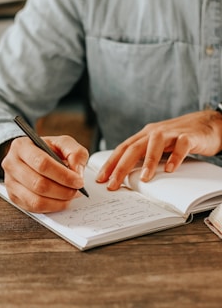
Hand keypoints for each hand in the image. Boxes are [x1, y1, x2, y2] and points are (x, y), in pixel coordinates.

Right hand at [1, 135, 88, 212]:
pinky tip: (61, 200)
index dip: (63, 175)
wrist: (34, 157)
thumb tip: (77, 173)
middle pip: (38, 184)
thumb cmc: (49, 149)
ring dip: (59, 201)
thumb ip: (75, 153)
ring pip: (36, 199)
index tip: (79, 181)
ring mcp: (10, 182)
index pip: (42, 163)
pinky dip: (52, 207)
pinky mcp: (13, 197)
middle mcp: (11, 164)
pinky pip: (34, 208)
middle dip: (63, 190)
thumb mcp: (64, 143)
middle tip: (77, 190)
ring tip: (71, 195)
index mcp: (21, 146)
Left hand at [96, 110, 221, 190]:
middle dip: (121, 167)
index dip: (110, 163)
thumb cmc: (179, 138)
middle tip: (113, 184)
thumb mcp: (157, 146)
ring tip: (144, 178)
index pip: (123, 149)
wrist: (207, 123)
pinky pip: (181, 146)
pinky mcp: (188, 136)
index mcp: (144, 136)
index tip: (101, 179)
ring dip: (148, 161)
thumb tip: (127, 176)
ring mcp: (171, 133)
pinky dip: (175, 157)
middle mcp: (154, 132)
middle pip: (133, 148)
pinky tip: (170, 169)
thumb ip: (144, 156)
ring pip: (155, 144)